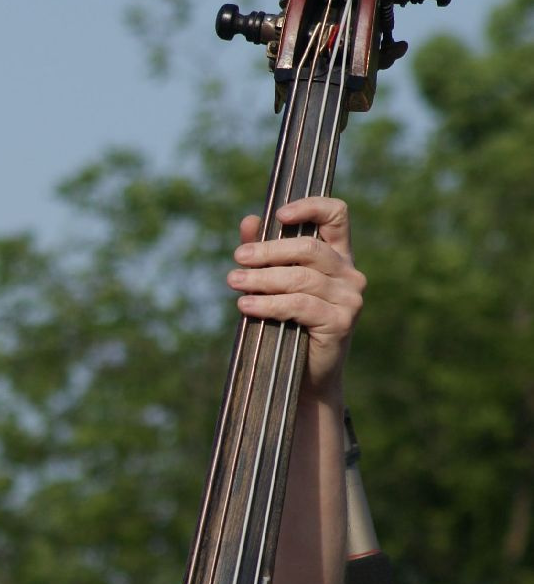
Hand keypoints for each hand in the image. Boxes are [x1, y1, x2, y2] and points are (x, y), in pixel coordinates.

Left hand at [228, 195, 364, 396]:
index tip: (279, 215)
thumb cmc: (289, 324)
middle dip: (269, 251)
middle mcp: (350, 273)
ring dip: (262, 279)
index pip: (337, 215)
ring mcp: (350, 298)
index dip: (311, 206)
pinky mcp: (342, 322)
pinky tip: (246, 305)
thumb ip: (265, 252)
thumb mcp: (276, 284)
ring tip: (233, 282)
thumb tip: (249, 221)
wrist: (305, 376)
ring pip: (301, 278)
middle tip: (238, 258)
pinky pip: (300, 305)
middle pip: (309, 248)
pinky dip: (269, 304)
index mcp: (339, 255)